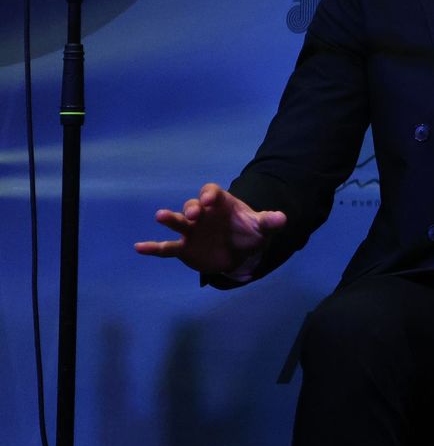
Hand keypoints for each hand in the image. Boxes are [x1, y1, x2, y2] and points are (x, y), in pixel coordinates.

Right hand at [134, 183, 285, 278]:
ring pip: (178, 222)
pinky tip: (139, 247)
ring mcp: (192, 231)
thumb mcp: (262, 227)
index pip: (212, 193)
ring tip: (160, 216)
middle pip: (192, 206)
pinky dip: (153, 247)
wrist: (241, 252)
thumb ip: (269, 221)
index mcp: (220, 204)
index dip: (209, 195)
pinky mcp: (185, 248)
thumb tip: (282, 218)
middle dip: (192, 208)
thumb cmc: (249, 232)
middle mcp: (203, 215)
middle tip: (194, 215)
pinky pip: (167, 247)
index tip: (209, 201)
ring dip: (170, 219)